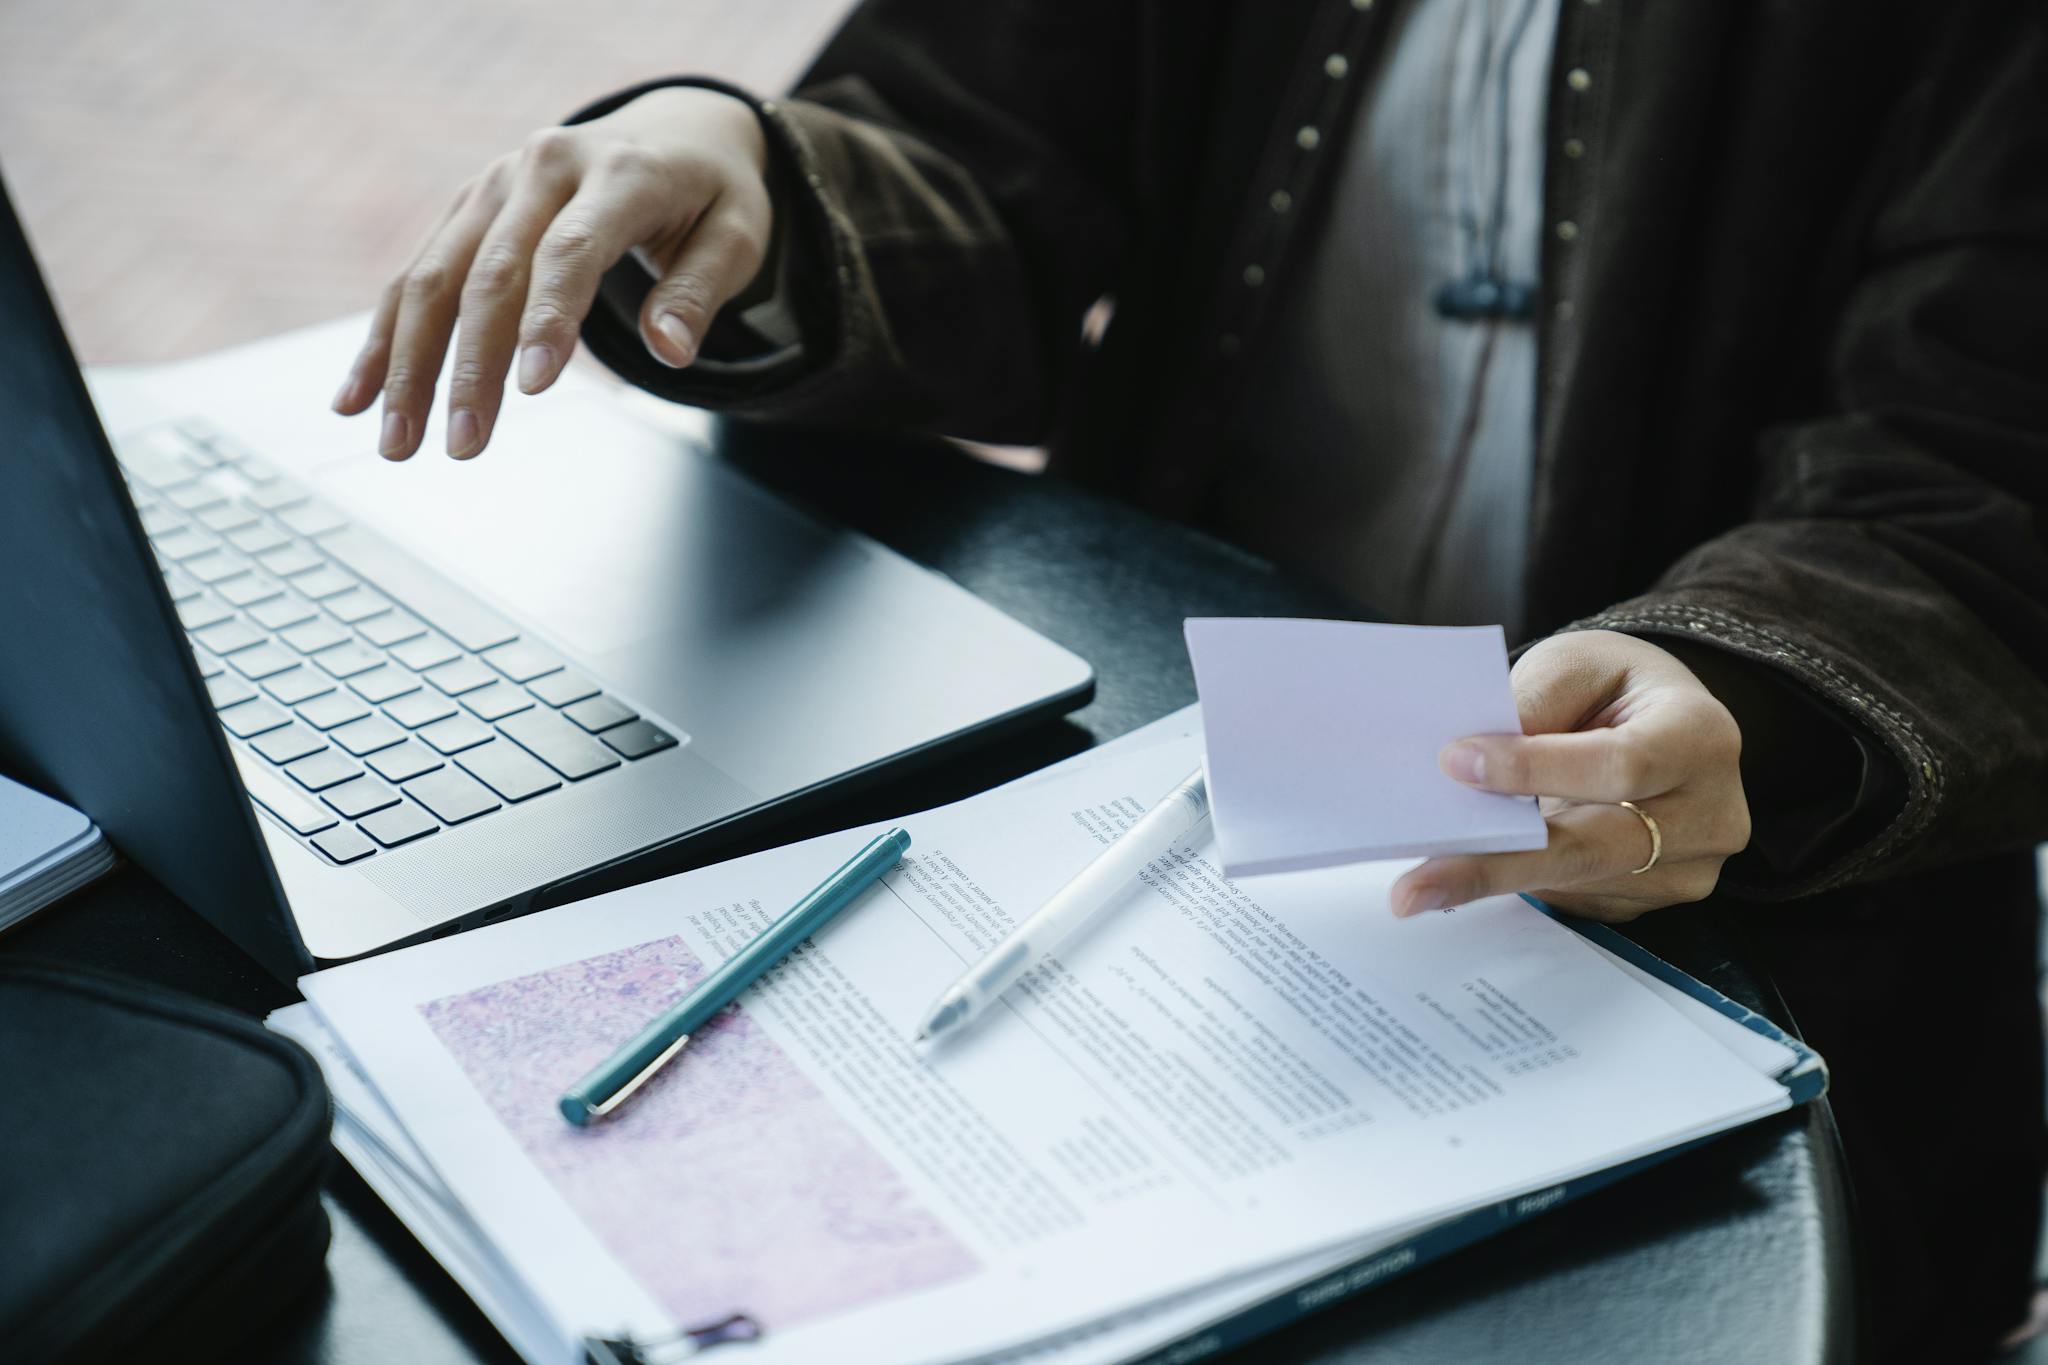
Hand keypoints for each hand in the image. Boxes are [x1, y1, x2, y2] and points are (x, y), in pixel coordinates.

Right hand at [331, 86, 772, 460]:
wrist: (673, 130)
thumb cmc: (709, 195)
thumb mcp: (737, 234)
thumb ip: (701, 291)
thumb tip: (671, 351)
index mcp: (618, 172)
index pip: (572, 250)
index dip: (549, 318)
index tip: (532, 388)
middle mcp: (542, 168)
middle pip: (491, 273)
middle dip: (470, 366)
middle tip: (464, 446)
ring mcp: (495, 185)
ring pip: (436, 276)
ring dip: (409, 364)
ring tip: (399, 442)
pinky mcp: (468, 208)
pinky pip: (415, 275)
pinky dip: (384, 339)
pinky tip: (357, 398)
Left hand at [1390, 630, 1751, 922]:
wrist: (1658, 723)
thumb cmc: (1614, 688)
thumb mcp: (1576, 665)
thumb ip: (1532, 705)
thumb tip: (1471, 764)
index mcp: (1700, 736)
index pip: (1619, 764)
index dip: (1536, 768)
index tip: (1456, 764)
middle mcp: (1709, 813)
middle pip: (1593, 849)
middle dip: (1496, 864)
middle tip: (1415, 885)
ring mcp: (1687, 868)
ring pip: (1574, 881)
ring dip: (1495, 874)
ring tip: (1422, 877)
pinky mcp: (1650, 899)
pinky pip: (1573, 897)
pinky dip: (1518, 881)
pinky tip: (1476, 865)